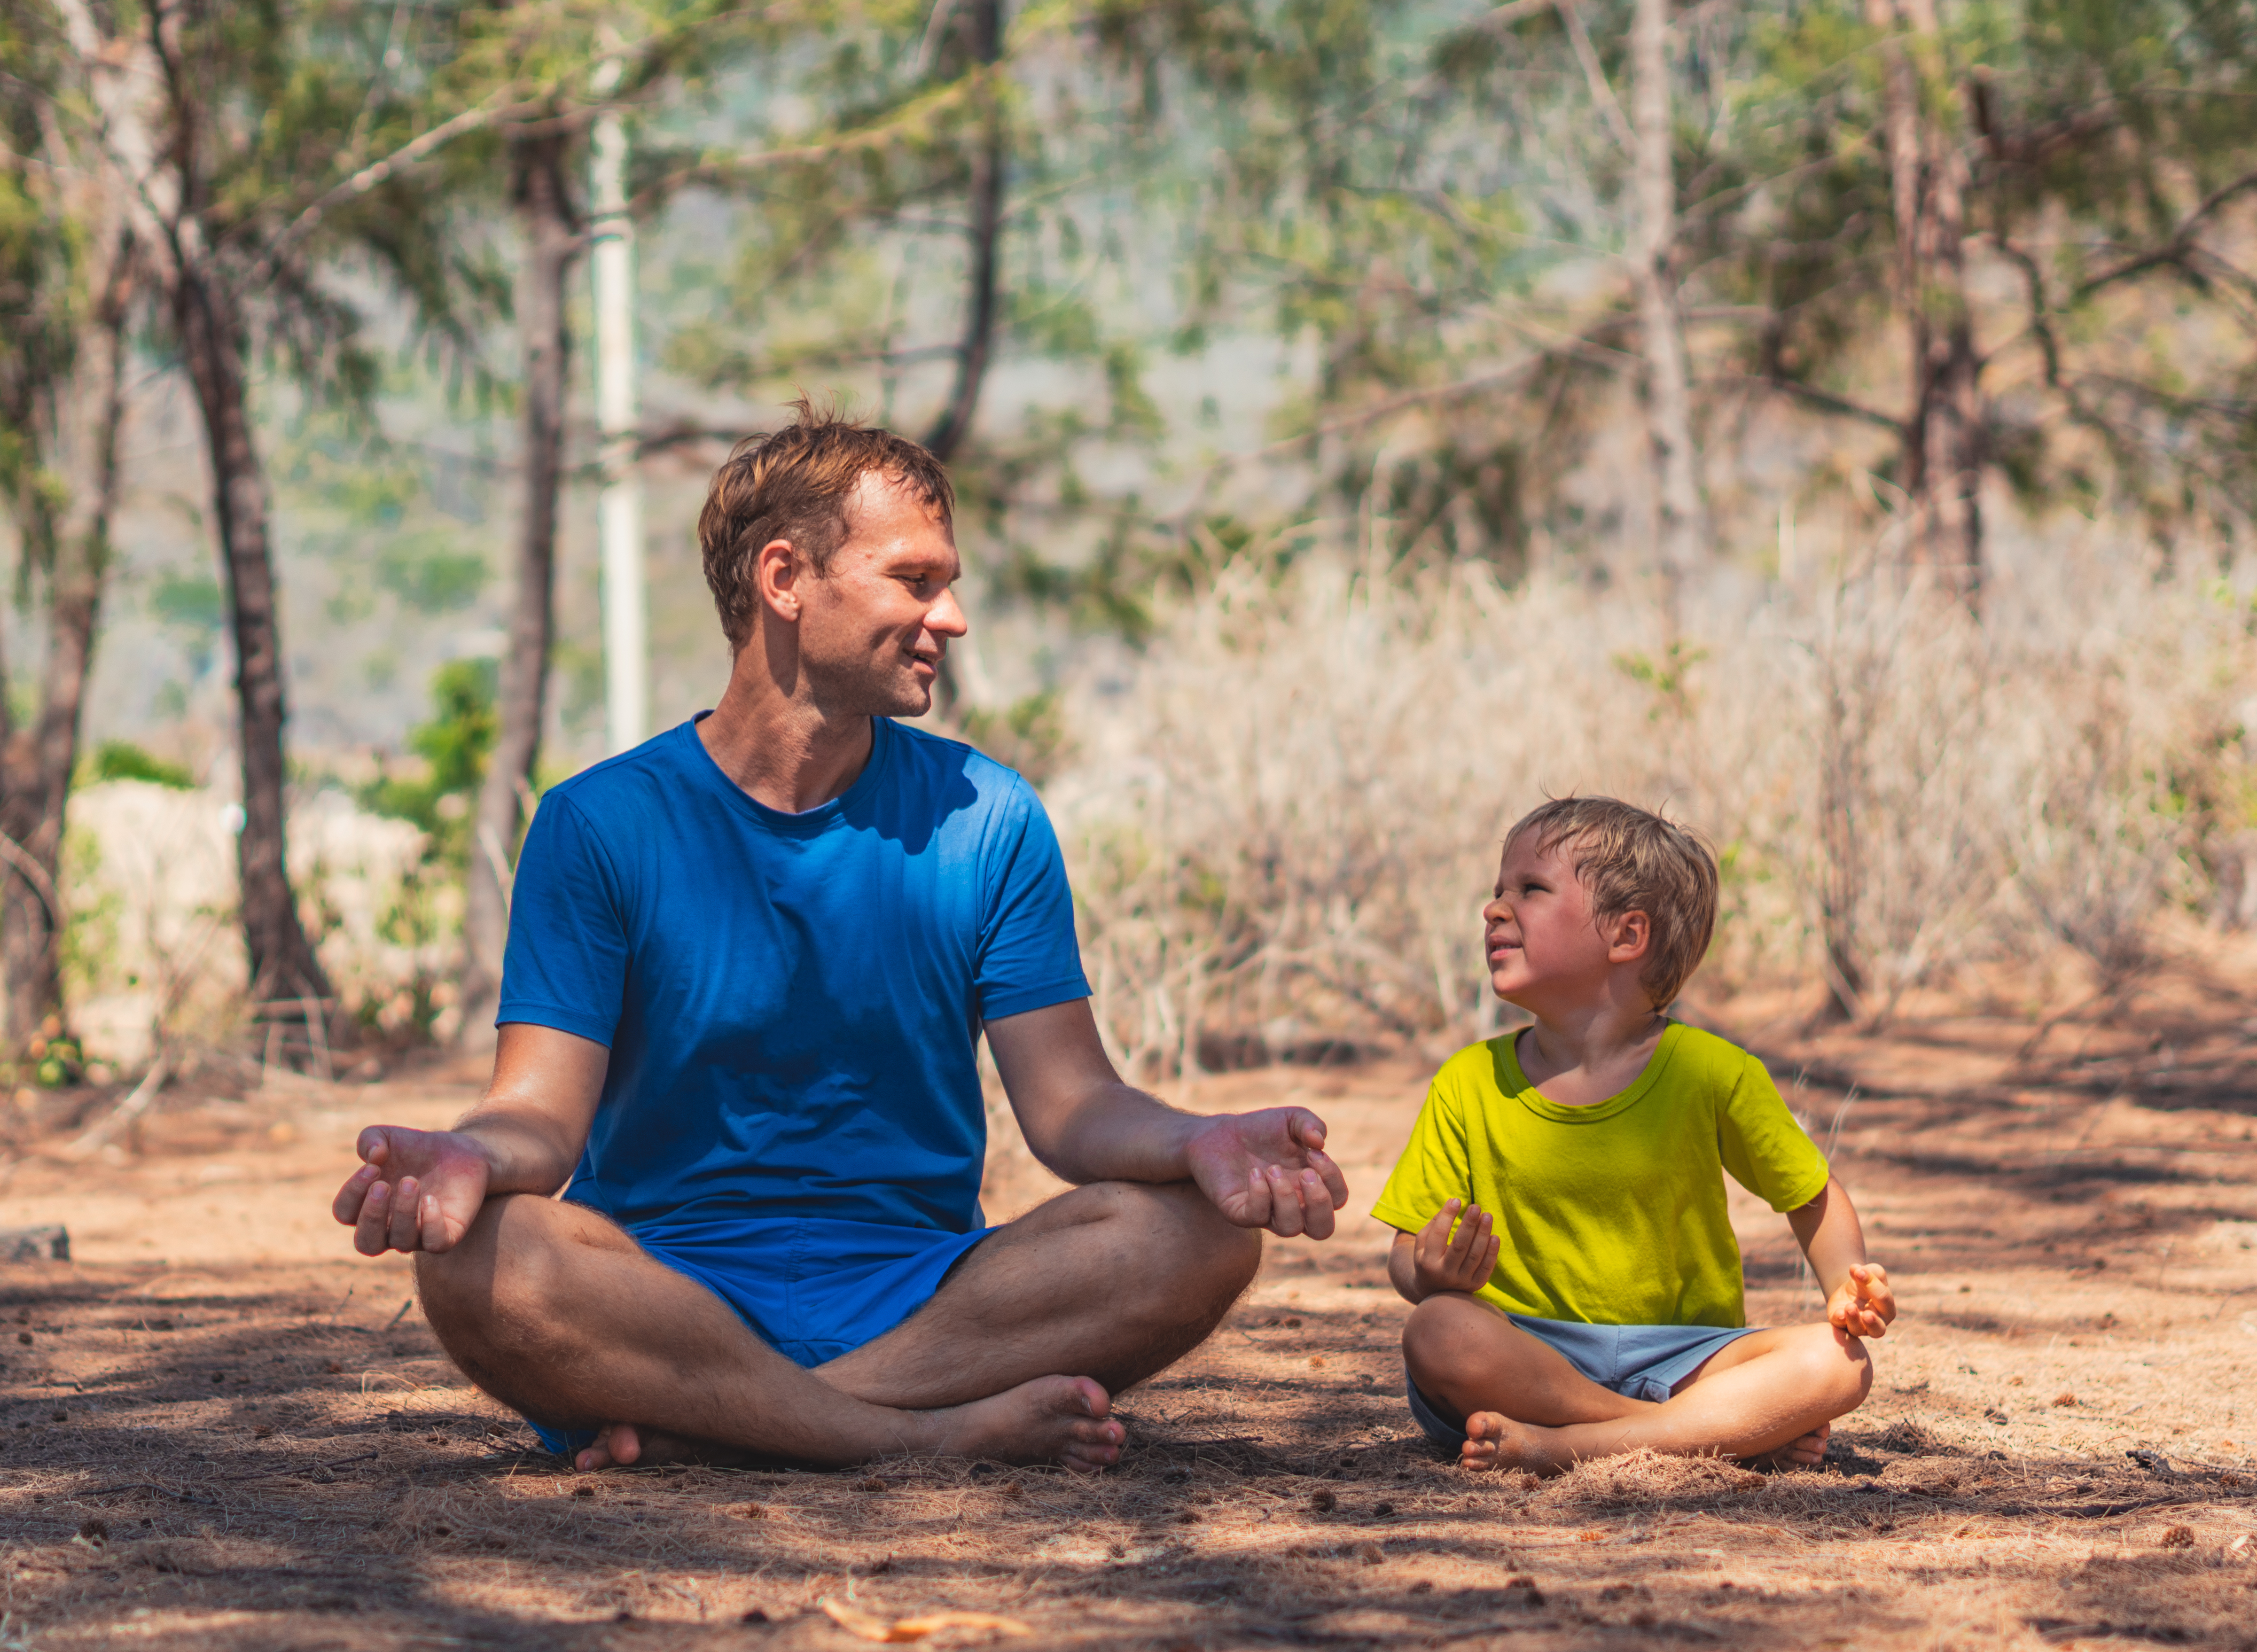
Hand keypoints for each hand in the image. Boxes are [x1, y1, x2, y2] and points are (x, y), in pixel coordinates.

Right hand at [330, 1126, 493, 1255]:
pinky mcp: (447, 1234)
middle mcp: (388, 1228)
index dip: (352, 1193)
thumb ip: (371, 1140)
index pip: (345, 1213)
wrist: (458, 1151)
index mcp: (367, 1207)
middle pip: (366, 1243)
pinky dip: (431, 1224)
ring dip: (403, 1212)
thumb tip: (374, 1156)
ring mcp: (417, 1235)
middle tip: (383, 1185)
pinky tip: (430, 1199)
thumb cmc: (415, 1150)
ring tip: (411, 1181)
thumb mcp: (389, 1137)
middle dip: (371, 1215)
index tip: (372, 1168)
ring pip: (401, 1241)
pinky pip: (435, 1243)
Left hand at [1183, 1107, 1350, 1238]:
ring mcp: (1266, 1212)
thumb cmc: (1260, 1130)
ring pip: (1290, 1228)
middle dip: (1319, 1202)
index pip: (1337, 1198)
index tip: (1313, 1152)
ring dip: (1286, 1197)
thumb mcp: (1290, 1119)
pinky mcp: (1239, 1212)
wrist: (1219, 1134)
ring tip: (1272, 1169)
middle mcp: (1292, 1205)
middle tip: (1304, 1174)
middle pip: (1322, 1229)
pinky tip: (1254, 1173)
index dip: (1332, 1179)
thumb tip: (1319, 1142)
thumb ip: (1310, 1124)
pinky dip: (1259, 1195)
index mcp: (1310, 1186)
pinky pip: (1256, 1217)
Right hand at [1411, 1199, 1498, 1299]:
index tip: (1456, 1200)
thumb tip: (1453, 1202)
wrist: (1436, 1293)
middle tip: (1476, 1207)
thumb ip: (1434, 1224)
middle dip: (1469, 1224)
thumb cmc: (1429, 1259)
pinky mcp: (1475, 1285)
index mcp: (1427, 1261)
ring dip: (1483, 1234)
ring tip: (1487, 1216)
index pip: (1438, 1234)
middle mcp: (1444, 1273)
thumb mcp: (1423, 1244)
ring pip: (1475, 1255)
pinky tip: (1495, 1236)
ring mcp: (1461, 1281)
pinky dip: (1492, 1252)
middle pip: (1459, 1245)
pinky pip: (1486, 1268)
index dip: (1447, 1216)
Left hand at [1826, 1262, 1893, 1339]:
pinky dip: (1839, 1320)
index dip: (1872, 1284)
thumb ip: (1870, 1271)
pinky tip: (1838, 1313)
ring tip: (1849, 1307)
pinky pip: (1840, 1326)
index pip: (1884, 1299)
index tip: (1859, 1271)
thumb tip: (1857, 1270)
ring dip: (1853, 1319)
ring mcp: (1858, 1326)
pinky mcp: (1841, 1323)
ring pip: (1858, 1330)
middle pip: (1878, 1329)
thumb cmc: (1866, 1283)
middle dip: (1873, 1322)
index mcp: (1887, 1309)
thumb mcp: (1872, 1273)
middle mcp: (1875, 1323)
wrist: (1848, 1289)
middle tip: (1867, 1314)